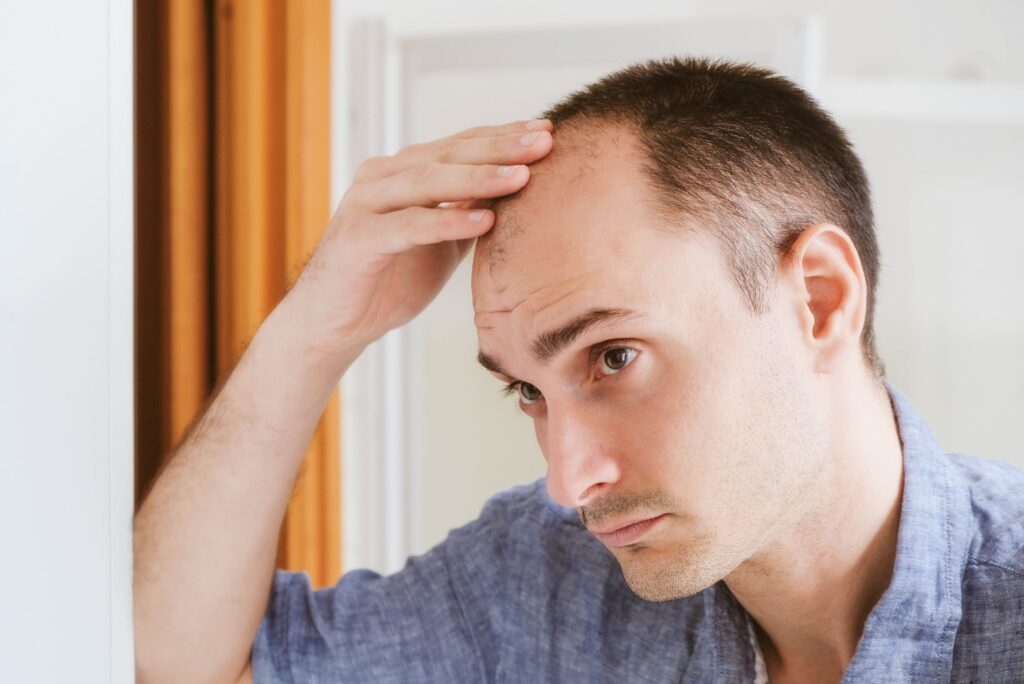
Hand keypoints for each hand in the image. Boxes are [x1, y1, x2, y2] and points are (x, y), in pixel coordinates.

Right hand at [281, 119, 553, 363]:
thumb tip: (523, 195)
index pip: (462, 145)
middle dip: (500, 147)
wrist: (335, 323)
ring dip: (478, 177)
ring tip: (522, 176)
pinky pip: (409, 225)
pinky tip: (484, 220)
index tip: (550, 131)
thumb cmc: (390, 279)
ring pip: (429, 181)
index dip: (504, 136)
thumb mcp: (442, 241)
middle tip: (545, 141)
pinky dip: (447, 221)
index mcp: (404, 172)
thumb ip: (470, 213)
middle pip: (450, 154)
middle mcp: (383, 177)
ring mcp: (367, 203)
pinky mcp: (358, 238)